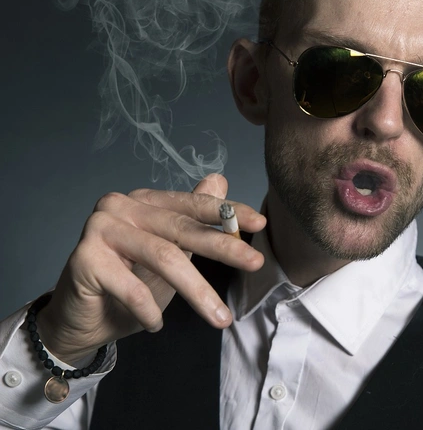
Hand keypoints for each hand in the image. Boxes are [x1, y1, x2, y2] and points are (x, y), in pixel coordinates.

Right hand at [36, 174, 266, 365]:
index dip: (227, 213)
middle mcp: (120, 206)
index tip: (260, 223)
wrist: (81, 320)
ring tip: (220, 319)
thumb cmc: (129, 284)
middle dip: (224, 248)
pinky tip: (155, 324)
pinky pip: (131, 287)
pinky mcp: (84, 258)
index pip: (192, 205)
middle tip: (255, 262)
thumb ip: (192, 220)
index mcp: (145, 201)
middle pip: (182, 229)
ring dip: (197, 292)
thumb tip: (220, 179)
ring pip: (163, 257)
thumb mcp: (171, 252)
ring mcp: (100, 229)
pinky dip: (149, 310)